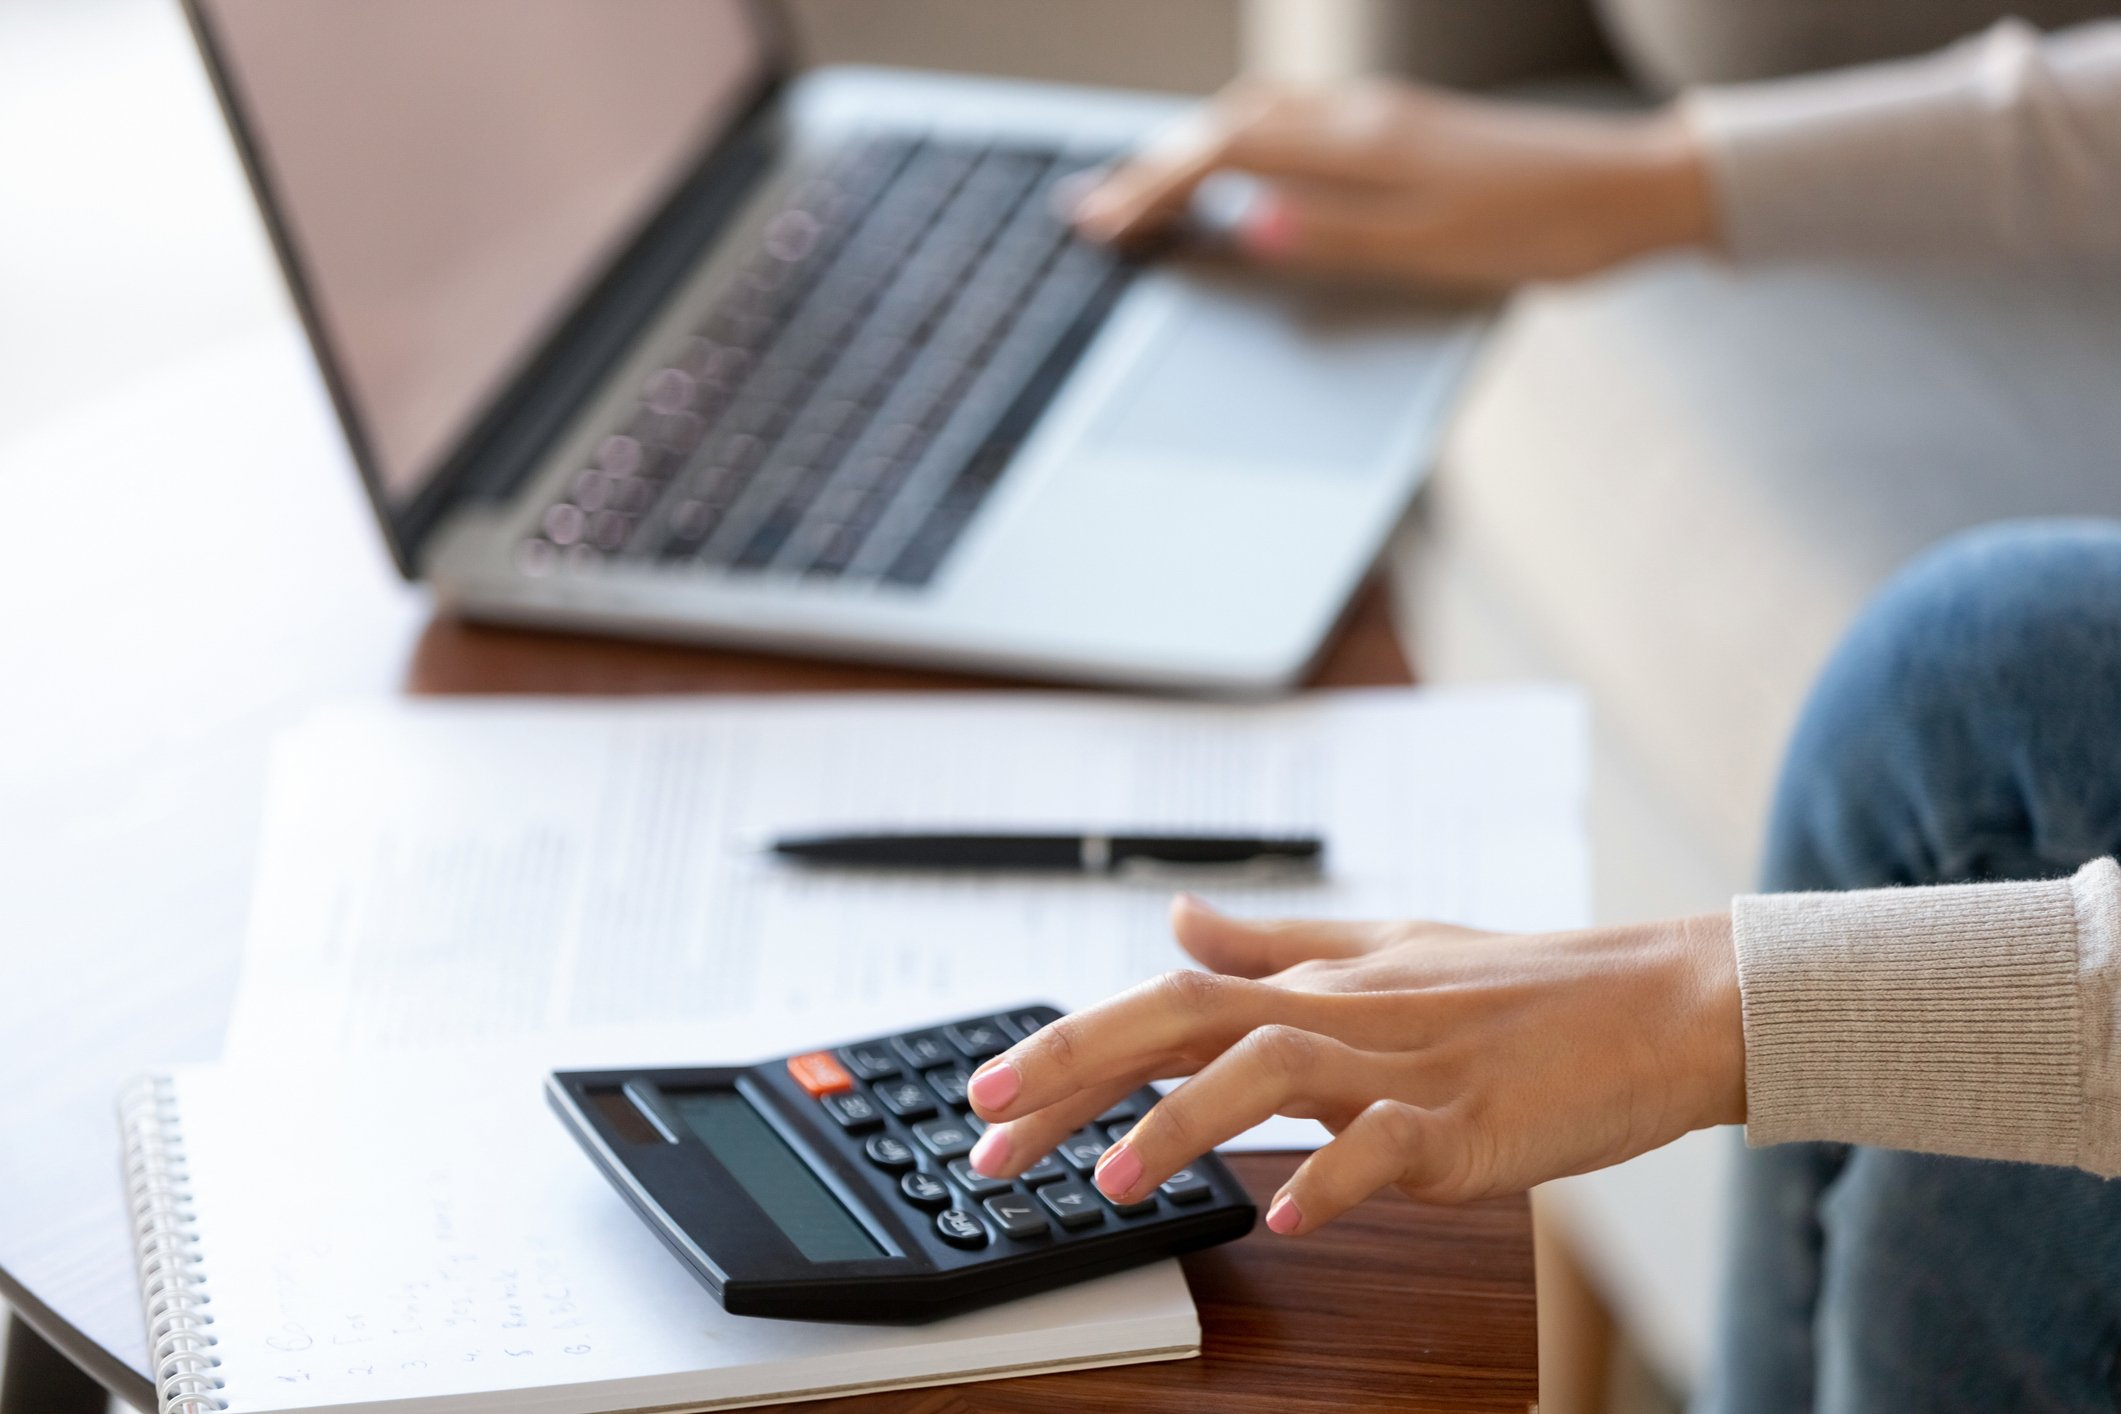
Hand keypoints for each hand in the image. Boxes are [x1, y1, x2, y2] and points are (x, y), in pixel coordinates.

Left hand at [966, 895, 1741, 1235]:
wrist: (1665, 1003)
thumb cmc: (1528, 987)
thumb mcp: (1386, 950)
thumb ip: (1273, 942)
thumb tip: (1175, 918)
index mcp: (1319, 981)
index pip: (1168, 1002)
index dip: (1071, 1044)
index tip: (988, 1093)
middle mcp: (1345, 1010)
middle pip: (1189, 1019)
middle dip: (1079, 1069)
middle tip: (991, 1129)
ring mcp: (1408, 1064)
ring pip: (1274, 1070)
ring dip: (1183, 1123)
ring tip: (1111, 1180)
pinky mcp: (1471, 1120)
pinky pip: (1391, 1145)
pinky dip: (1333, 1176)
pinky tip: (1282, 1215)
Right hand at [1072, 78, 1716, 291]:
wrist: (1636, 189)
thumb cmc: (1547, 229)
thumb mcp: (1437, 251)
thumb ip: (1337, 238)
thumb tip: (1249, 228)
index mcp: (1361, 146)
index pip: (1225, 156)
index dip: (1154, 187)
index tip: (1099, 220)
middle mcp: (1363, 116)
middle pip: (1229, 124)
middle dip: (1156, 164)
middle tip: (1099, 208)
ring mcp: (1385, 116)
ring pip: (1262, 115)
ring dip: (1195, 147)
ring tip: (1152, 188)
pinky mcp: (1407, 127)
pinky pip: (1298, 122)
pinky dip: (1244, 143)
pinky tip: (1245, 171)